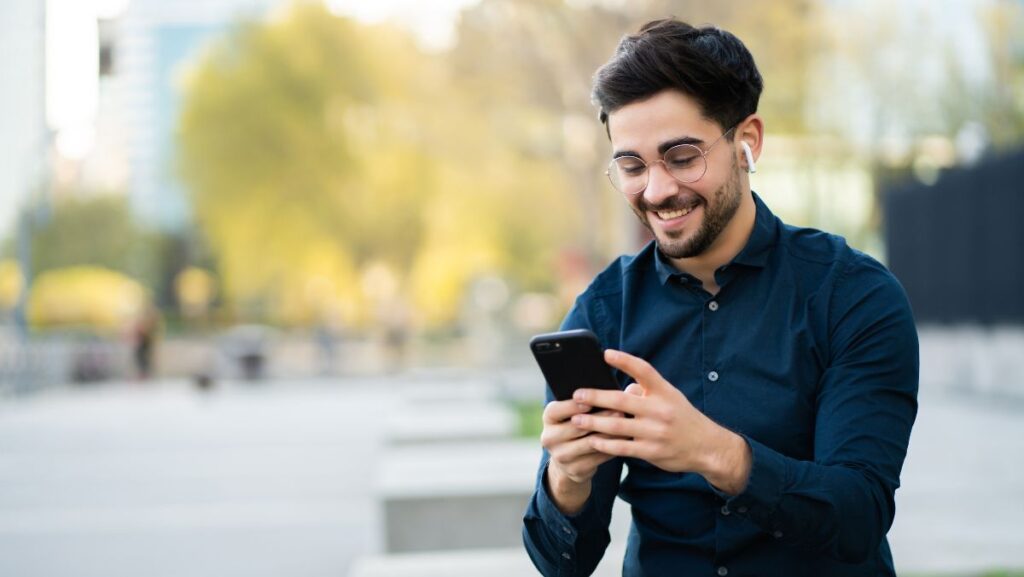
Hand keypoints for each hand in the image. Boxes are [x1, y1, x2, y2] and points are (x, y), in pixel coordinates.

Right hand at [540, 397, 630, 513]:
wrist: (568, 457)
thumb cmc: (578, 423)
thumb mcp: (577, 410)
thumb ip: (594, 398)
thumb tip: (626, 388)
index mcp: (548, 418)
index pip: (556, 410)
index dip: (572, 406)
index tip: (590, 400)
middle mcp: (549, 437)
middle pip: (575, 427)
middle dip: (599, 418)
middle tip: (620, 410)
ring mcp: (561, 456)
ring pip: (588, 443)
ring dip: (609, 434)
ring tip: (626, 425)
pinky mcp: (574, 470)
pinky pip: (597, 458)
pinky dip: (611, 448)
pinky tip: (624, 441)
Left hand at [570, 349, 751, 493]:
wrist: (708, 447)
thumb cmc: (683, 418)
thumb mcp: (671, 398)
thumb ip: (647, 391)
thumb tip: (623, 387)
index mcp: (665, 392)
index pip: (644, 370)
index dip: (625, 361)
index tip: (605, 353)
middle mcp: (660, 410)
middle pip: (622, 399)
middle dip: (596, 397)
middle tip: (576, 395)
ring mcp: (656, 432)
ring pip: (618, 425)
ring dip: (594, 422)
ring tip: (576, 418)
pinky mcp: (652, 452)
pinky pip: (623, 447)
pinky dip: (605, 444)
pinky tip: (592, 441)